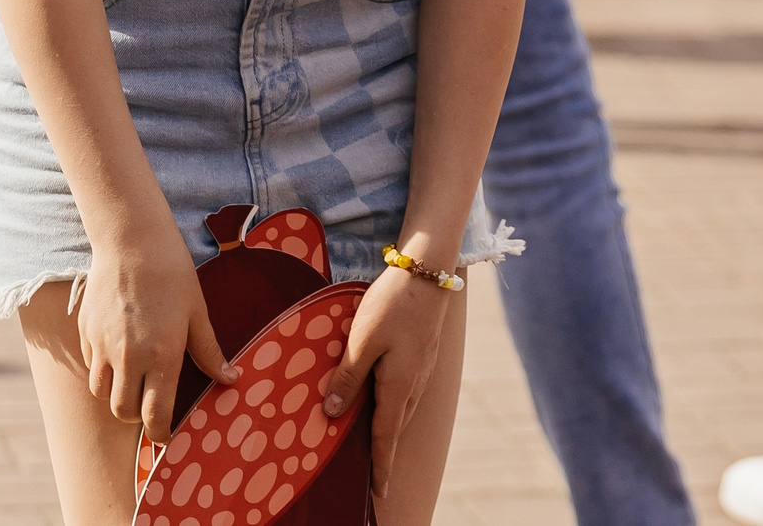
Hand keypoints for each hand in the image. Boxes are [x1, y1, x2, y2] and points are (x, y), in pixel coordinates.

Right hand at [79, 223, 233, 441]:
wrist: (132, 240)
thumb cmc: (173, 274)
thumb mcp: (197, 313)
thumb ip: (209, 351)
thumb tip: (230, 379)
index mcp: (162, 356)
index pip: (155, 414)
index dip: (160, 432)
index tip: (166, 437)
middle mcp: (129, 357)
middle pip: (123, 411)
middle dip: (137, 417)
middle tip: (150, 408)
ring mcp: (103, 346)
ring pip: (101, 393)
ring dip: (116, 395)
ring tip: (132, 384)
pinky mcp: (86, 332)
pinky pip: (91, 365)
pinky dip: (103, 370)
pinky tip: (118, 353)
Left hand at [321, 259, 454, 506]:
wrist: (430, 268)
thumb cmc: (393, 304)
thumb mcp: (361, 340)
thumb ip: (347, 376)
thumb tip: (332, 413)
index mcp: (399, 385)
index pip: (386, 437)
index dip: (381, 467)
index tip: (379, 494)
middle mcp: (415, 382)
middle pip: (395, 425)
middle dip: (384, 452)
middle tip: (373, 475)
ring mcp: (423, 367)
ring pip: (402, 407)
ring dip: (388, 428)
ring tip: (375, 443)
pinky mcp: (424, 353)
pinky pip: (406, 390)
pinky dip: (393, 404)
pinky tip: (383, 397)